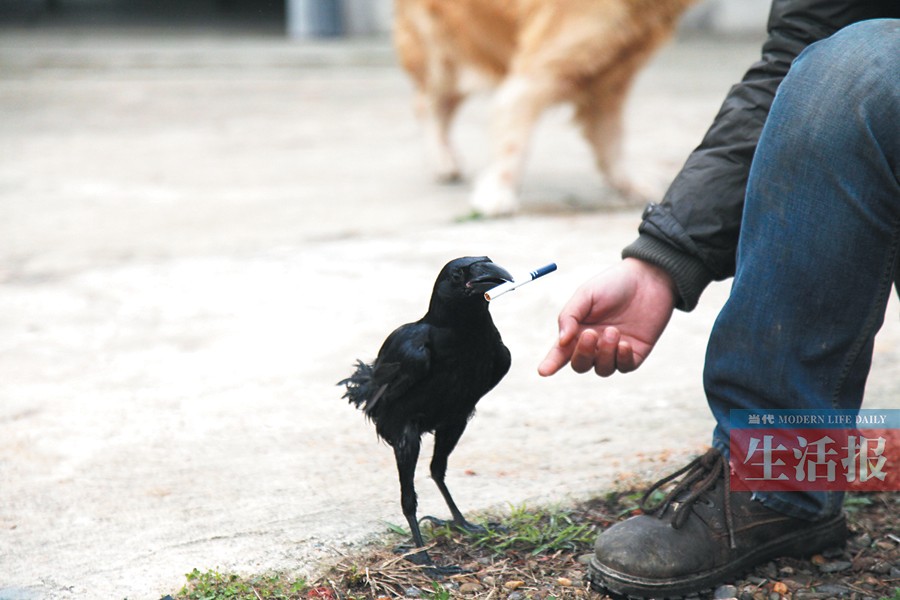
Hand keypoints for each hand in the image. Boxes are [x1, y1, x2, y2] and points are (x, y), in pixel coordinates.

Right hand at [538, 258, 676, 376]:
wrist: (648, 278)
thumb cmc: (613, 284)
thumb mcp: (586, 294)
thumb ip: (570, 316)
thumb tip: (560, 342)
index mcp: (577, 331)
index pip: (560, 352)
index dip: (550, 363)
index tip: (542, 371)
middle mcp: (594, 345)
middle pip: (580, 364)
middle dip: (582, 354)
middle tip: (591, 333)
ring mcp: (614, 351)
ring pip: (602, 369)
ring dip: (604, 353)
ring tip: (613, 330)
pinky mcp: (635, 353)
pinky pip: (624, 367)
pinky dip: (621, 358)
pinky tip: (624, 343)